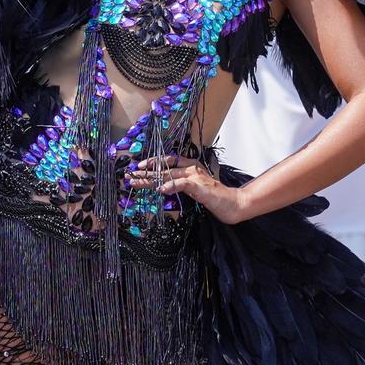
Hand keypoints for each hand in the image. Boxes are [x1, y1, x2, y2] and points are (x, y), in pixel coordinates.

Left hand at [129, 155, 250, 224]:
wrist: (234, 203)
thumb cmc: (215, 197)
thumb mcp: (194, 189)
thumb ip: (181, 185)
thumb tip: (164, 187)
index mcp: (190, 166)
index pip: (168, 161)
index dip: (152, 163)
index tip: (139, 168)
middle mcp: (191, 168)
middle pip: (164, 168)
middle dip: (145, 172)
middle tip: (130, 175)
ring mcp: (195, 176)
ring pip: (168, 174)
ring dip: (151, 178)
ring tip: (137, 181)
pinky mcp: (199, 186)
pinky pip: (181, 184)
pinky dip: (170, 186)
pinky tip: (160, 189)